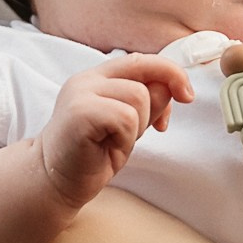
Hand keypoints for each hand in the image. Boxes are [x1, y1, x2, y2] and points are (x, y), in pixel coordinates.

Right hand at [37, 55, 193, 211]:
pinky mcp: (80, 113)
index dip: (171, 74)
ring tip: (114, 141)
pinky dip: (126, 138)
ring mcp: (81, 93)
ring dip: (136, 127)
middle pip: (146, 79)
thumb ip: (148, 103)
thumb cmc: (91, 155)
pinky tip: (107, 148)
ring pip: (139, 98)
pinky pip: (126, 117)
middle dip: (153, 110)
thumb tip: (174, 87)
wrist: (55, 181)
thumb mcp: (128, 124)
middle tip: (134, 135)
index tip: (186, 96)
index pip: (143, 61)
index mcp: (98, 77)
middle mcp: (87, 79)